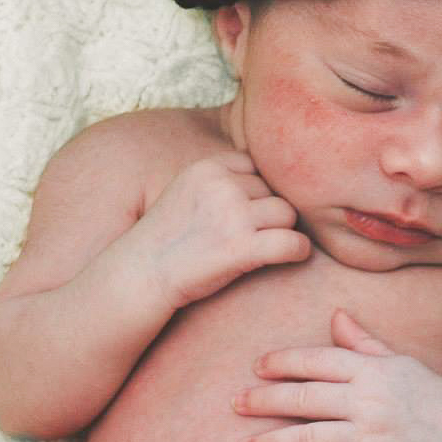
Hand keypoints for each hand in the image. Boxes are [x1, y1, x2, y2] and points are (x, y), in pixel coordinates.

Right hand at [139, 151, 310, 309]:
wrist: (142, 274)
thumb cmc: (167, 238)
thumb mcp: (186, 190)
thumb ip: (219, 180)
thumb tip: (265, 178)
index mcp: (208, 168)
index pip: (256, 167)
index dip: (257, 191)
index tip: (248, 212)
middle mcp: (222, 186)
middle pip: (273, 191)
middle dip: (269, 213)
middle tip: (255, 235)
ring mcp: (233, 216)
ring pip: (287, 214)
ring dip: (283, 231)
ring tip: (268, 247)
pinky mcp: (242, 248)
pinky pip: (293, 242)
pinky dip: (298, 250)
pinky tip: (293, 256)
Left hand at [233, 307, 441, 441]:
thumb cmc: (434, 396)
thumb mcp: (400, 362)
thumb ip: (362, 343)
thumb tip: (335, 315)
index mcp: (371, 369)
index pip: (316, 359)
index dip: (282, 362)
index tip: (257, 367)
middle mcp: (368, 400)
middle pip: (303, 397)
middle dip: (263, 400)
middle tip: (234, 405)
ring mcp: (372, 436)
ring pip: (308, 439)